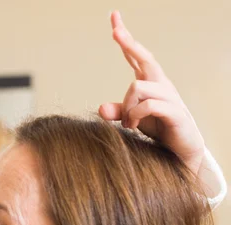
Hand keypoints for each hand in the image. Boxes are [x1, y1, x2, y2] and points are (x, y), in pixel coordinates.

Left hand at [99, 10, 204, 174]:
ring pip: (137, 87)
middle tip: (115, 32)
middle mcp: (161, 83)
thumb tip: (100, 108)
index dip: (125, 38)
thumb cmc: (158, 128)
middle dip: (129, 44)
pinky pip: (148, 104)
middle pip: (145, 58)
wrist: (181, 150)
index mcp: (150, 81)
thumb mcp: (132, 119)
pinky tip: (133, 125)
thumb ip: (117, 112)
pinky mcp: (174, 111)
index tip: (114, 18)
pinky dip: (135, 114)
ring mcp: (169, 96)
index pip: (136, 55)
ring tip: (128, 123)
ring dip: (126, 107)